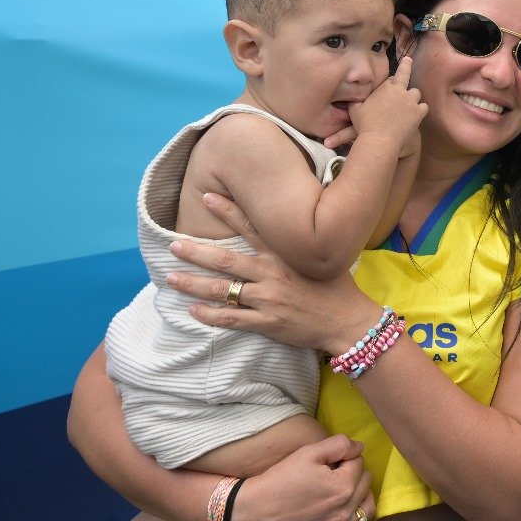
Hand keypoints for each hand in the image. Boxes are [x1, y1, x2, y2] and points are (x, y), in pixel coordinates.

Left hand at [166, 193, 377, 354]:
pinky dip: (210, 315)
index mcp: (284, 255)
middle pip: (226, 260)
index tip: (206, 197)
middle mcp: (272, 274)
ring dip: (194, 284)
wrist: (349, 320)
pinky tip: (193, 310)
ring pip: (223, 290)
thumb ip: (300, 243)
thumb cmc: (338, 288)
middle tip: (173, 245)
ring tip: (171, 279)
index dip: (227, 211)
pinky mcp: (267, 323)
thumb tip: (289, 223)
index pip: (250, 227)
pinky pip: (232, 318)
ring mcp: (267, 300)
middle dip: (196, 252)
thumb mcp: (321, 257)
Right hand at [236, 435, 374, 520]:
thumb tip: (359, 446)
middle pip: (366, 481)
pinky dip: (357, 514)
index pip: (359, 461)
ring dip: (360, 492)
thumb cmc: (281, 479)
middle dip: (353, 472)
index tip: (329, 460)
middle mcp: (345, 510)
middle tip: (333, 472)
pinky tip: (347, 507)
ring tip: (343, 487)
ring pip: (367, 504)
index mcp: (342, 486)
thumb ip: (339, 445)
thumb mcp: (308, 453)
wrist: (258, 510)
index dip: (345, 456)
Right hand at [348, 55, 427, 155]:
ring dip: (412, 96)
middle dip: (403, 80)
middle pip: (406, 80)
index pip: (393, 76)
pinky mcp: (418, 114)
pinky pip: (424, 106)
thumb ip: (356, 97)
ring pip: (416, 93)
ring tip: (407, 103)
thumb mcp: (354, 108)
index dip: (391, 80)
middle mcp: (401, 91)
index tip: (391, 81)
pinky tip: (416, 112)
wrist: (379, 140)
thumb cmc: (365, 124)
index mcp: (386, 87)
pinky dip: (420, 108)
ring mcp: (411, 102)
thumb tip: (354, 92)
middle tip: (403, 78)